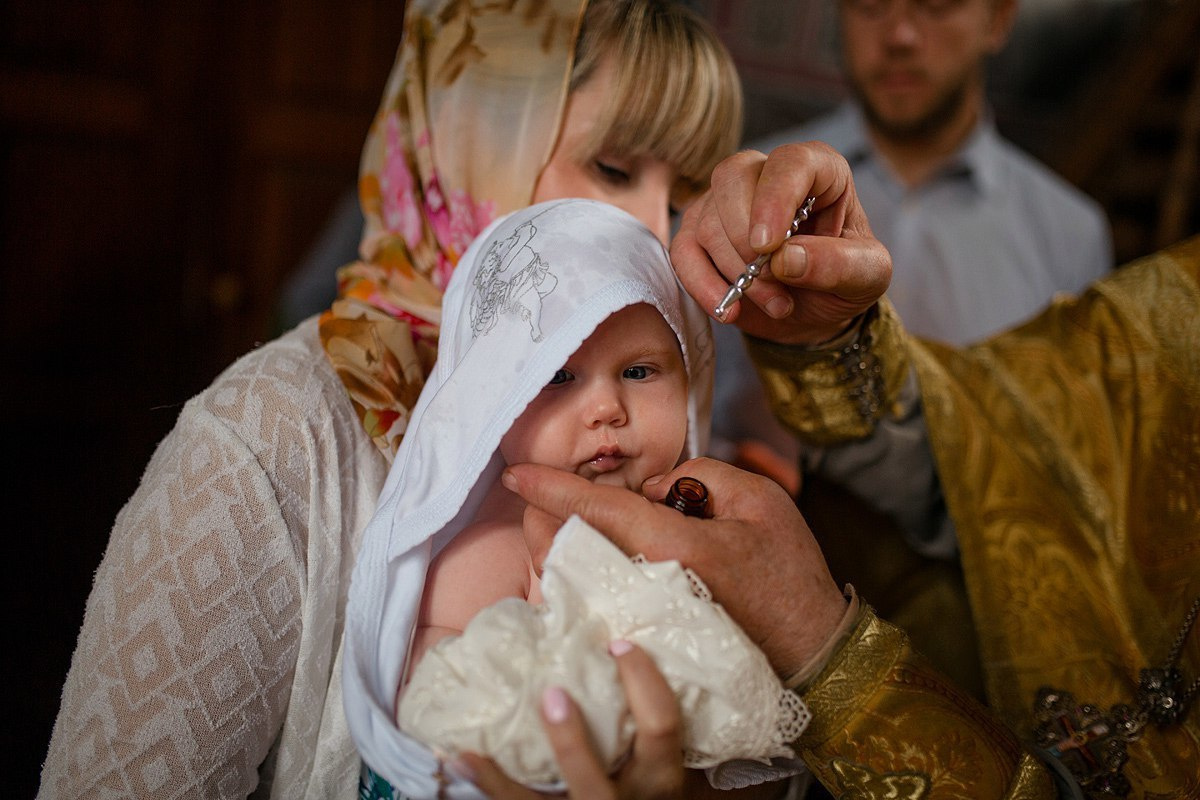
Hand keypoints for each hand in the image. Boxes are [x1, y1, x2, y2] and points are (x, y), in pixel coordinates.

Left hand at [453, 641, 684, 798]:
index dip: (643, 681)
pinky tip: (459, 756)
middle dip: (568, 740)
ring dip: (504, 776)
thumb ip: (637, 715)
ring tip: (473, 743)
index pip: (660, 724)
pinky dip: (485, 781)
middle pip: (592, 775)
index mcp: (659, 773)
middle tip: (551, 692)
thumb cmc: (649, 779)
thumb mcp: (655, 756)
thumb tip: (601, 640)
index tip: (616, 643)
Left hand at [508, 457, 845, 678]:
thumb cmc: (790, 574)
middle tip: (534, 494)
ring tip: (557, 519)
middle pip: (571, 547)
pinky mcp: (647, 636)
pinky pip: (596, 600)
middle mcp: (645, 584)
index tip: (516, 472)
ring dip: (559, 544)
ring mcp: (642, 617)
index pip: (596, 509)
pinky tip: (589, 557)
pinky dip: (583, 573)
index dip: (551, 487)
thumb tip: (650, 489)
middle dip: (544, 517)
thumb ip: (700, 474)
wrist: (812, 652)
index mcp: (672, 545)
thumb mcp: (760, 500)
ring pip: (576, 576)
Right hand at [671, 141, 890, 344]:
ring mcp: (726, 203)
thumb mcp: (867, 276)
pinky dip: (701, 285)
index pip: (788, 162)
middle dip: (747, 242)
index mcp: (818, 170)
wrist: (818, 311)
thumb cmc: (846, 280)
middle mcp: (767, 175)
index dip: (774, 199)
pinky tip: (730, 309)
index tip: (769, 246)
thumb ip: (839, 265)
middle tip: (777, 284)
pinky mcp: (700, 235)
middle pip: (732, 179)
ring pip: (707, 221)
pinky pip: (683, 252)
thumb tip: (786, 259)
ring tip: (776, 304)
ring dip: (737, 274)